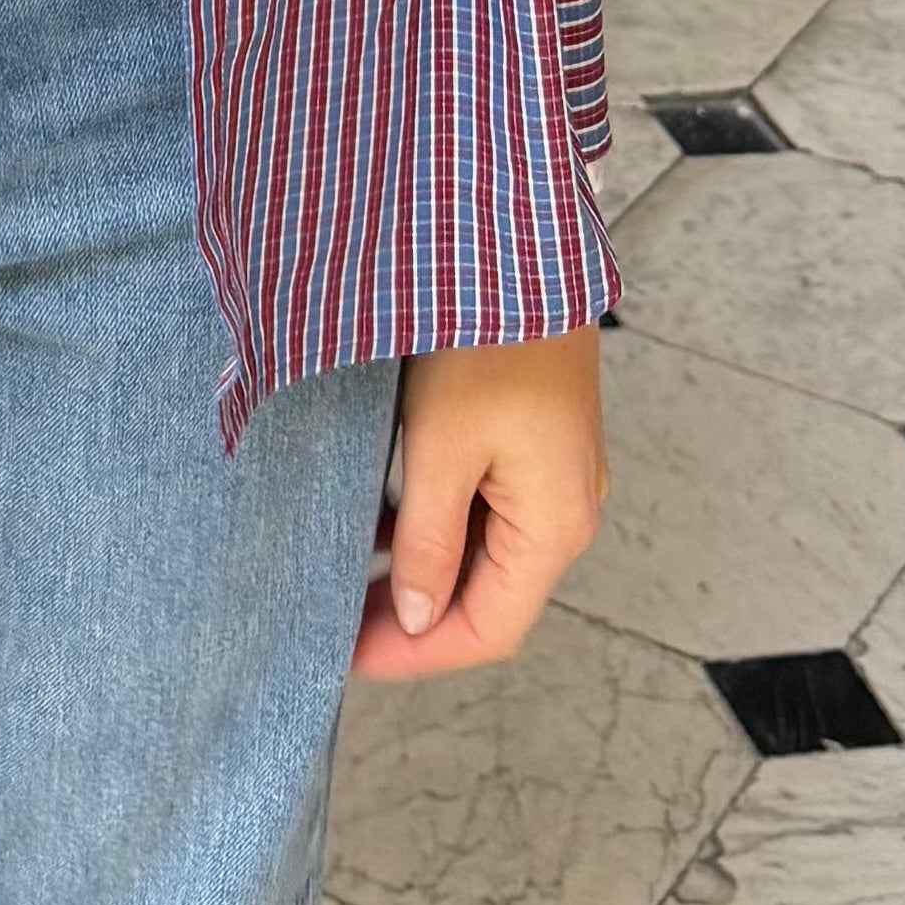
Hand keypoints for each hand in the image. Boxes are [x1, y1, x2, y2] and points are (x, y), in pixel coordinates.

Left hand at [351, 328, 604, 680]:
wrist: (524, 246)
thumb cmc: (487, 337)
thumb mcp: (443, 445)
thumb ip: (430, 541)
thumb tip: (420, 618)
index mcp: (554, 525)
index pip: (488, 629)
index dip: (418, 655)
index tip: (348, 658)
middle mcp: (567, 511)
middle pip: (490, 599)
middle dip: (415, 622)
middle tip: (337, 625)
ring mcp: (556, 477)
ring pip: (486, 557)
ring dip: (423, 576)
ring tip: (348, 582)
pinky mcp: (538, 444)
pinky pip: (488, 512)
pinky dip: (437, 530)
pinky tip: (381, 526)